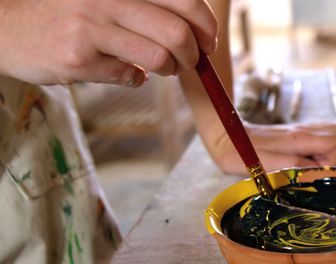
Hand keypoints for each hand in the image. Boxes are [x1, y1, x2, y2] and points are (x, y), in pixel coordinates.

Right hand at [0, 0, 216, 85]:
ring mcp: (91, 28)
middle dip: (193, 54)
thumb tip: (198, 27)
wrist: (8, 26)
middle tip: (189, 61)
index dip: (206, 25)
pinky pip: (129, 76)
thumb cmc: (69, 11)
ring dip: (169, 69)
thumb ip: (147, 5)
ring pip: (159, 58)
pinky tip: (125, 71)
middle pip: (178, 32)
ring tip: (161, 67)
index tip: (208, 41)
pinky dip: (135, 78)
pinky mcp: (77, 59)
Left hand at [211, 122, 335, 174]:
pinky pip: (325, 135)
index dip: (332, 162)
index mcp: (299, 137)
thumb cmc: (243, 154)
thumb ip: (296, 165)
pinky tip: (307, 158)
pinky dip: (324, 149)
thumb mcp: (267, 166)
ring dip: (332, 152)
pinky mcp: (300, 132)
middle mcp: (305, 130)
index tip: (313, 172)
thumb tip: (320, 170)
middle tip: (315, 167)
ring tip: (312, 164)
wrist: (226, 136)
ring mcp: (303, 129)